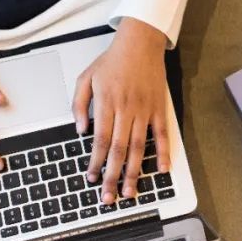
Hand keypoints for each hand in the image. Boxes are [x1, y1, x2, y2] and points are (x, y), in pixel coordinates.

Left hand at [72, 18, 171, 203]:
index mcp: (107, 104)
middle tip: (109, 197)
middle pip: (118, 150)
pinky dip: (163, 153)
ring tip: (130, 191)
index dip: (95, 162)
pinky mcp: (159, 109)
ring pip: (139, 147)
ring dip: (134, 171)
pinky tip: (161, 170)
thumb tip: (80, 130)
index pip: (100, 140)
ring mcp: (145, 111)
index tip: (91, 178)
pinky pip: (162, 135)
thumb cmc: (112, 61)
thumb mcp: (86, 78)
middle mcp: (127, 110)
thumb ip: (79, 104)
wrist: (140, 43)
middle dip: (113, 176)